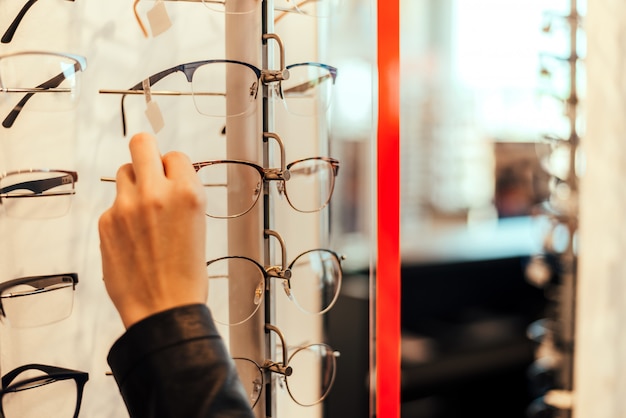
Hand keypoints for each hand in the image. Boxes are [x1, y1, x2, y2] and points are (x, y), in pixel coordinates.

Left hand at [98, 133, 207, 327]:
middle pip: (142, 143)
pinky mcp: (106, 221)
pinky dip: (123, 214)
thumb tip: (168, 176)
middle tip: (148, 162)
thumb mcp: (199, 225)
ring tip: (143, 210)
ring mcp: (126, 206)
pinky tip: (134, 236)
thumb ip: (182, 195)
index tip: (173, 177)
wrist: (163, 309)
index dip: (175, 167)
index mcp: (188, 194)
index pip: (176, 155)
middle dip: (147, 150)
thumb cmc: (186, 275)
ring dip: (134, 183)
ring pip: (125, 172)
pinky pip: (114, 203)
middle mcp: (156, 193)